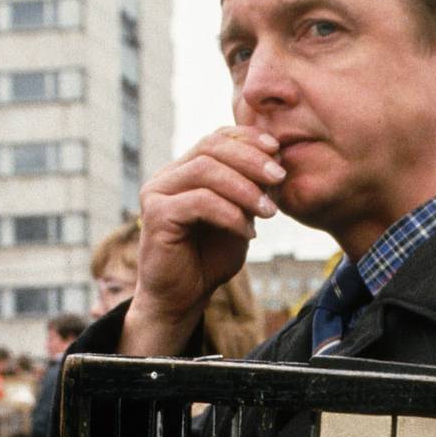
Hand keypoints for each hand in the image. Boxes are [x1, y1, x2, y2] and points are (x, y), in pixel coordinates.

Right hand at [121, 126, 285, 355]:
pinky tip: (249, 232)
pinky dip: (230, 214)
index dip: (247, 138)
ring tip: (269, 211)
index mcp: (185, 171)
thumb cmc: (209, 259)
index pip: (215, 138)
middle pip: (210, 148)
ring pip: (205, 171)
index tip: (278, 149)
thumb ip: (250, 192)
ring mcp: (157, 193)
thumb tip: (276, 162)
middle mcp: (167, 176)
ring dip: (244, 188)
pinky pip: (200, 202)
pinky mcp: (155, 215)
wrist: (183, 298)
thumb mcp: (239, 219)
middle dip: (251, 159)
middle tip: (280, 176)